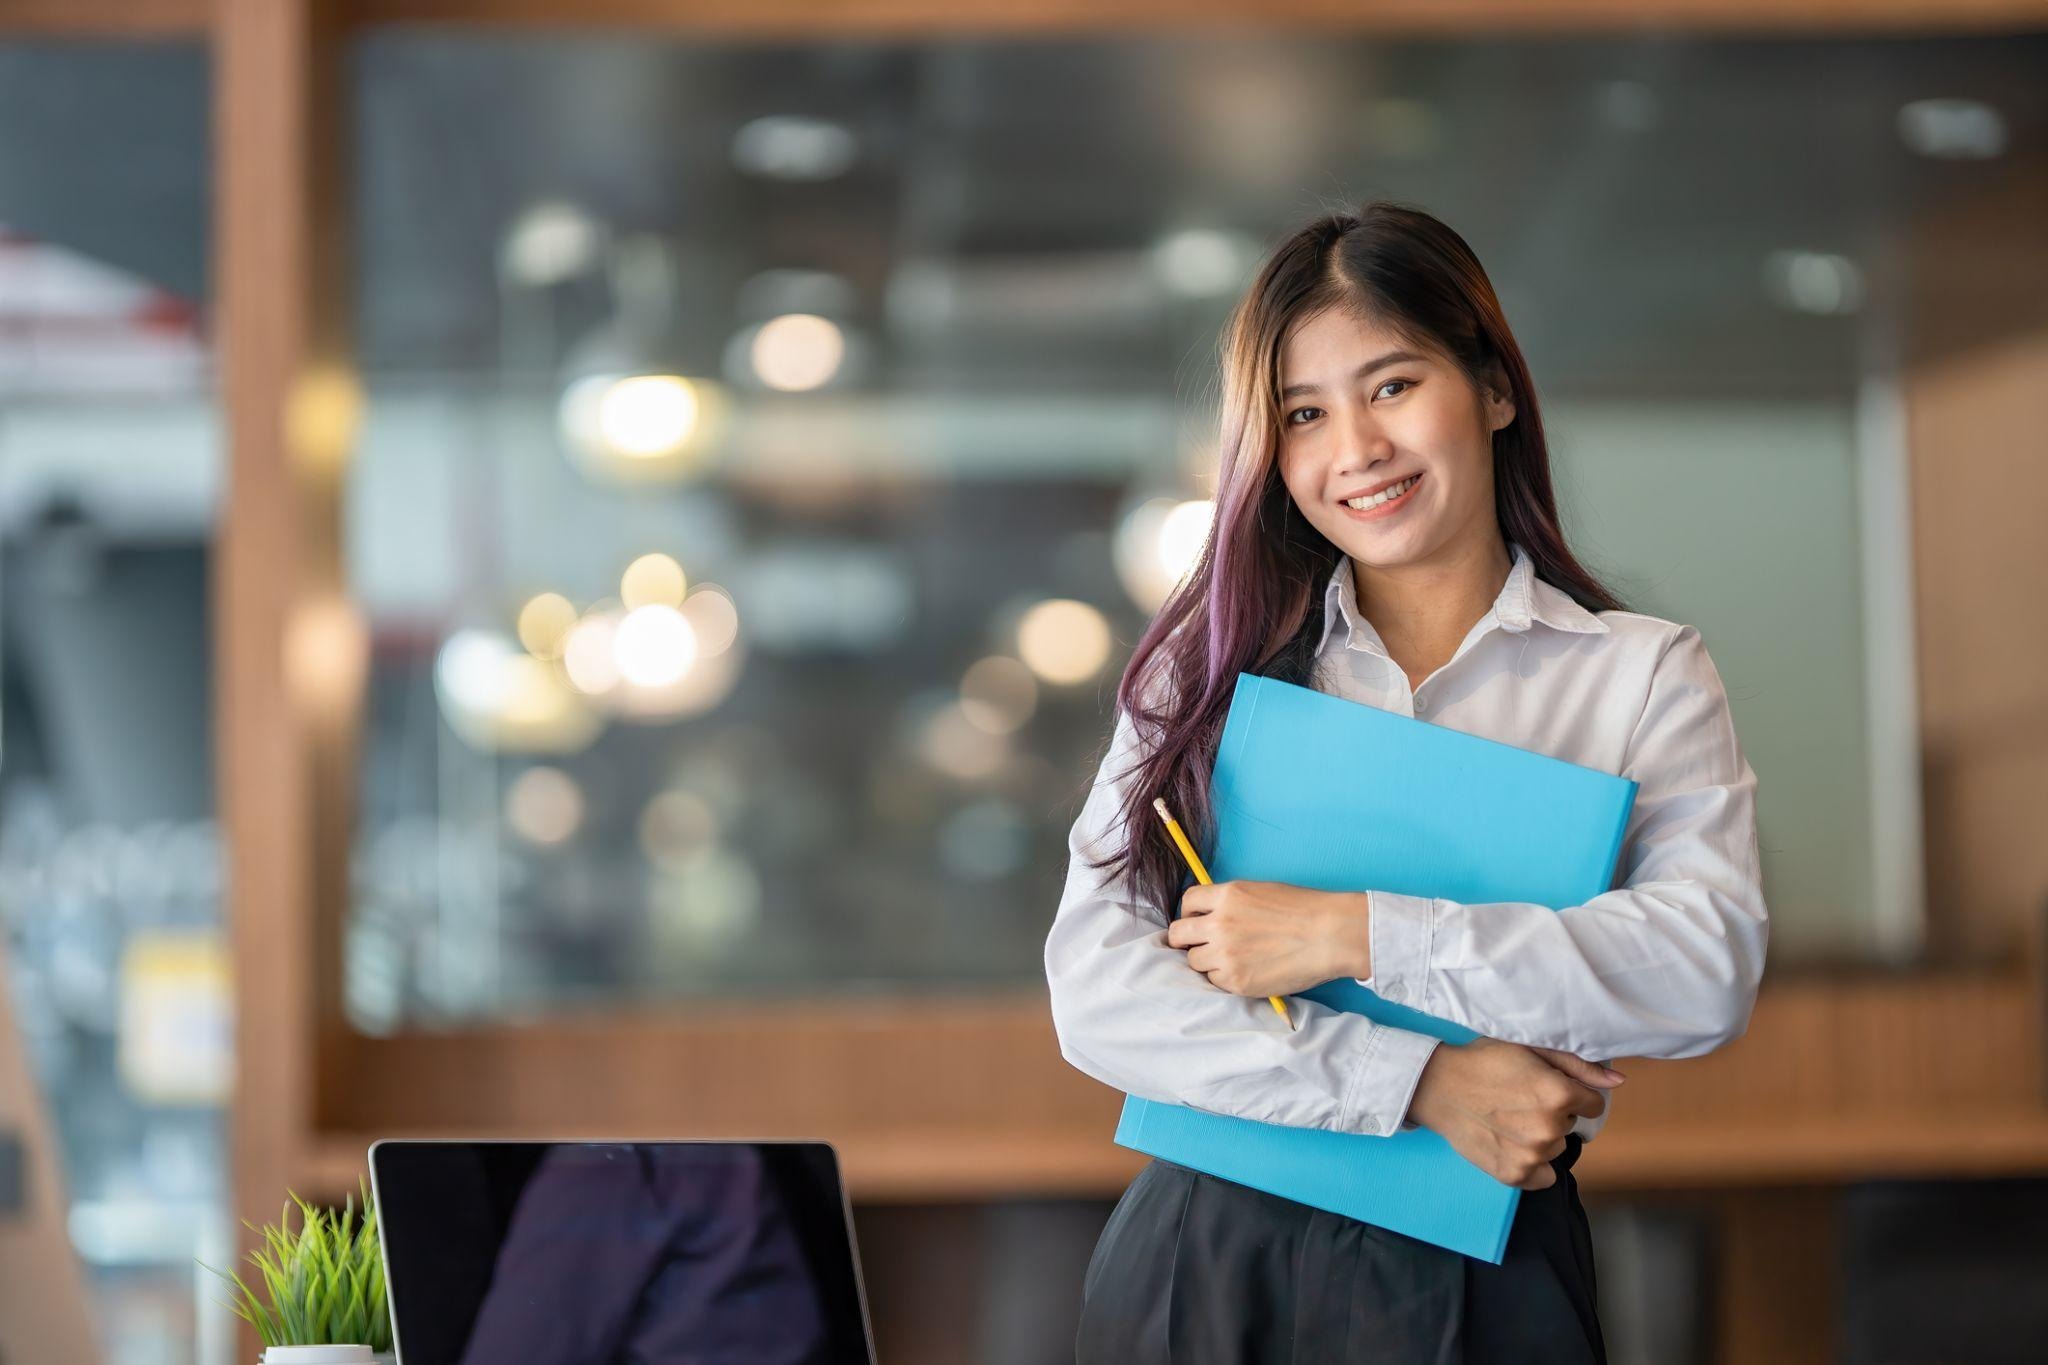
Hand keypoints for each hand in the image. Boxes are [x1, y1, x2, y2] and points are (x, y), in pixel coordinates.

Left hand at [1165, 880, 1369, 997]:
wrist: (1329, 935)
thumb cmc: (1304, 910)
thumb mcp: (1260, 892)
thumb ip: (1231, 903)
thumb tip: (1210, 915)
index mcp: (1227, 895)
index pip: (1188, 902)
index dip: (1191, 913)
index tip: (1197, 921)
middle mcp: (1220, 923)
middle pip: (1179, 933)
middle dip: (1184, 939)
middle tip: (1197, 945)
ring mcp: (1226, 953)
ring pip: (1193, 961)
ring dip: (1206, 960)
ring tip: (1230, 959)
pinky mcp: (1236, 980)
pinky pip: (1214, 981)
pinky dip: (1224, 978)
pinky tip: (1244, 971)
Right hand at [1405, 1037, 1623, 1189]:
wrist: (1438, 1086)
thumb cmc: (1484, 1061)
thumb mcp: (1531, 1049)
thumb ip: (1579, 1067)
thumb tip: (1619, 1082)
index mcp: (1559, 1094)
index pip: (1591, 1104)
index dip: (1569, 1093)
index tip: (1543, 1088)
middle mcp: (1550, 1128)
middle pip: (1570, 1125)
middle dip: (1553, 1114)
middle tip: (1519, 1100)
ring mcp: (1532, 1156)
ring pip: (1555, 1149)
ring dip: (1540, 1138)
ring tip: (1508, 1120)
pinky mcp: (1515, 1175)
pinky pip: (1543, 1177)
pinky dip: (1531, 1164)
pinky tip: (1509, 1143)